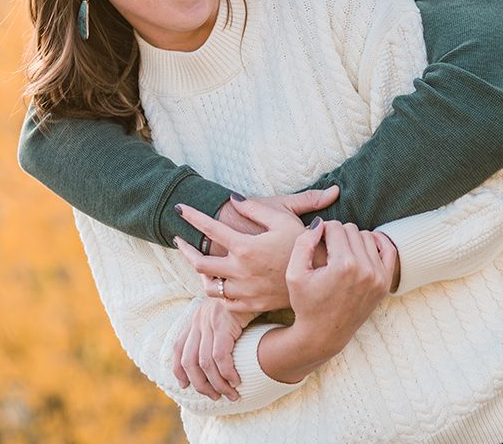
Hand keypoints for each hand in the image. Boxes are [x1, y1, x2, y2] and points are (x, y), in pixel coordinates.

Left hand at [172, 299, 257, 400]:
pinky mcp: (223, 323)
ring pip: (205, 363)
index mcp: (195, 318)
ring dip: (217, 384)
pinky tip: (236, 380)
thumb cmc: (243, 300)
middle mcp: (198, 320)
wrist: (254, 280)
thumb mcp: (223, 313)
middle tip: (214, 396)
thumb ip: (215, 329)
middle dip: (200, 384)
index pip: (178, 348)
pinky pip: (220, 356)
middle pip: (189, 361)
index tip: (185, 385)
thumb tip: (217, 354)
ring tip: (230, 394)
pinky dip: (227, 373)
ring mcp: (209, 322)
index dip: (178, 369)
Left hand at [173, 187, 338, 313]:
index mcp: (246, 247)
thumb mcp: (283, 218)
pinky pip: (224, 302)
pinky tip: (218, 280)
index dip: (192, 216)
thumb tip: (233, 198)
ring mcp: (245, 291)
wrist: (322, 277)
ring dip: (200, 272)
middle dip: (186, 249)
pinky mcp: (251, 305)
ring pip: (209, 286)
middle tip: (180, 239)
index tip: (179, 208)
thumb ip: (255, 208)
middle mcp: (241, 271)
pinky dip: (217, 292)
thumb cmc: (303, 243)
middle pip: (199, 262)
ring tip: (198, 261)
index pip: (209, 228)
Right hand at [284, 221, 395, 359]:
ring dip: (352, 240)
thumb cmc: (305, 303)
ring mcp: (379, 277)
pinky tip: (362, 248)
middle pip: (351, 229)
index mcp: (343, 265)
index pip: (334, 227)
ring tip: (339, 253)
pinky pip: (388, 249)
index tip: (314, 243)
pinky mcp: (385, 283)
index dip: (320, 231)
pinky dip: (376, 243)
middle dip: (336, 235)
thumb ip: (303, 242)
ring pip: (367, 236)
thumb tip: (320, 223)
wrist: (324, 334)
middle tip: (325, 250)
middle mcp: (365, 269)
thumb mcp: (294, 273)